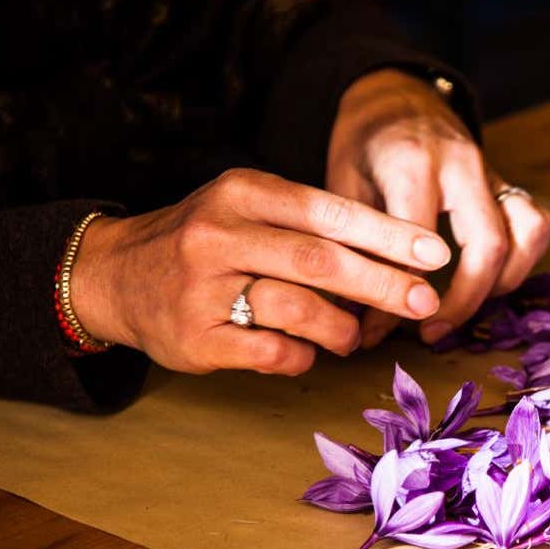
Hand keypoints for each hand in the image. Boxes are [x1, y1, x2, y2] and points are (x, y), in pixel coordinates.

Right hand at [71, 168, 450, 374]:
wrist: (114, 274)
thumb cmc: (207, 243)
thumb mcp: (250, 210)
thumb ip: (311, 228)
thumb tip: (401, 262)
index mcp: (243, 193)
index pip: (330, 212)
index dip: (388, 235)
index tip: (435, 253)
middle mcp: (219, 233)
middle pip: (321, 260)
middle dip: (384, 284)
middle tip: (424, 301)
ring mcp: (203, 287)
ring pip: (298, 308)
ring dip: (341, 328)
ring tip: (352, 336)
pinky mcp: (194, 336)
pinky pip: (271, 351)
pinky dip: (302, 355)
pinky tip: (306, 351)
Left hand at [327, 69, 549, 347]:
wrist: (394, 96)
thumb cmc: (362, 145)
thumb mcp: (341, 187)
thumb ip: (354, 247)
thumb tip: (358, 317)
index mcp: (413, 162)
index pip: (418, 243)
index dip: (400, 293)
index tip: (377, 329)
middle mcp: (463, 165)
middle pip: (487, 246)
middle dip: (463, 301)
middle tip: (430, 332)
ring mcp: (494, 172)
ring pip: (527, 235)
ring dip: (502, 283)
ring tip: (464, 308)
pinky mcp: (509, 182)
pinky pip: (536, 224)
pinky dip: (521, 260)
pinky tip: (488, 280)